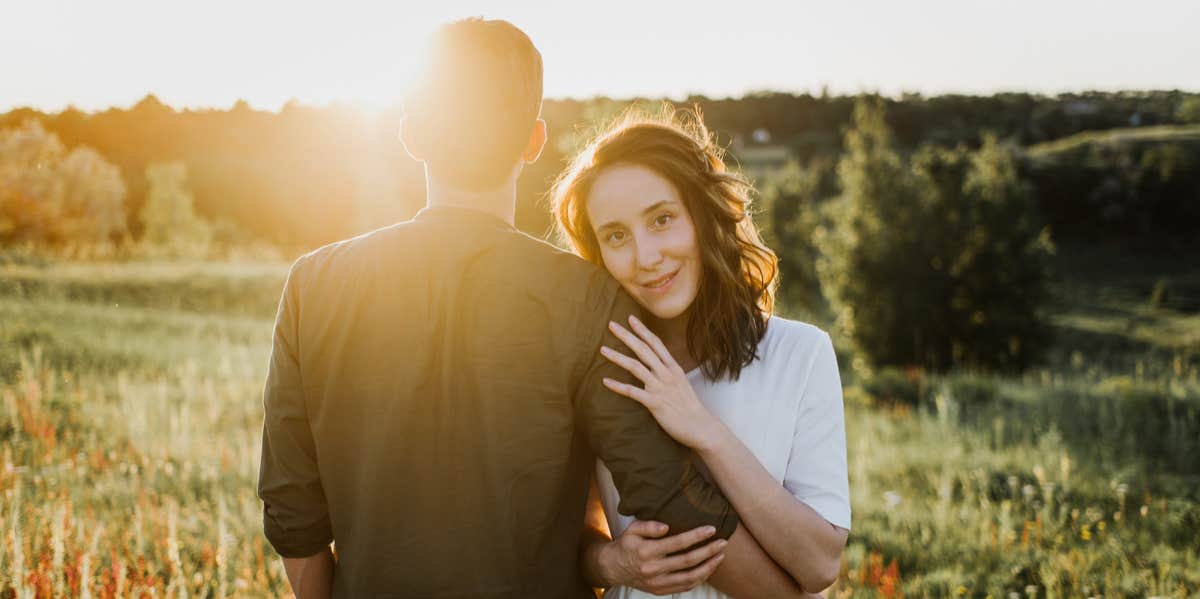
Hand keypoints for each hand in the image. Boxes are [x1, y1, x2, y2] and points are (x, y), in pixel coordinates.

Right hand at [597, 520, 726, 594]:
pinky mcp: (660, 591)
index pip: (677, 543)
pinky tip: (708, 569)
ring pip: (689, 577)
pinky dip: (699, 579)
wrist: (613, 568)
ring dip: (708, 567)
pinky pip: (684, 587)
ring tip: (720, 556)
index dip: (696, 536)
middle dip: (708, 551)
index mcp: (647, 551)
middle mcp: (653, 569)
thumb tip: (666, 526)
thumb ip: (648, 526)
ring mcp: (657, 583)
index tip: (711, 529)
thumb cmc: (626, 544)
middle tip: (723, 543)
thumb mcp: (632, 529)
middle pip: (688, 561)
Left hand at [601, 315, 723, 449]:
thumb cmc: (689, 406)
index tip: (631, 319)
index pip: (656, 344)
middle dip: (626, 336)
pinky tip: (605, 381)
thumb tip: (655, 367)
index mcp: (673, 368)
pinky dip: (618, 386)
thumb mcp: (681, 383)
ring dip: (618, 357)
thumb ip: (668, 373)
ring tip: (603, 350)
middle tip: (611, 325)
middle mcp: (666, 374)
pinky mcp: (655, 403)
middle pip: (643, 350)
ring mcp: (660, 387)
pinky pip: (632, 392)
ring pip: (636, 367)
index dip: (643, 330)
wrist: (700, 426)